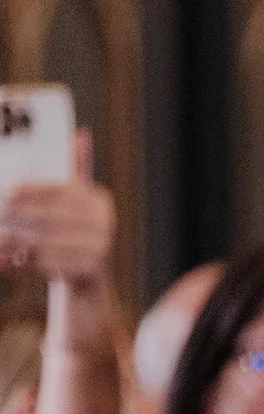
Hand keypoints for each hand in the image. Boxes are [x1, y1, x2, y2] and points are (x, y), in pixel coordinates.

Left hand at [0, 133, 115, 289]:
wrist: (86, 278)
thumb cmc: (70, 232)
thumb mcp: (73, 201)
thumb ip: (74, 171)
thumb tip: (82, 135)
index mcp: (98, 199)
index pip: (60, 190)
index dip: (32, 190)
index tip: (7, 190)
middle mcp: (104, 222)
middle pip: (52, 216)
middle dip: (19, 216)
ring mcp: (101, 247)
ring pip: (48, 241)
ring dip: (18, 241)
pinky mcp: (92, 269)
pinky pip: (52, 264)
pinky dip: (28, 262)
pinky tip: (12, 258)